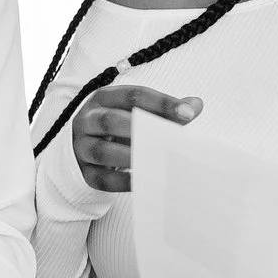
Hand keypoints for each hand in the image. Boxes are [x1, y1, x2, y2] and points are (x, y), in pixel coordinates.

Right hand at [70, 87, 202, 191]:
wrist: (82, 146)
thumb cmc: (117, 126)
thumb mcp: (135, 110)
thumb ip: (164, 109)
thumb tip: (195, 105)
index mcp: (104, 98)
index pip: (133, 95)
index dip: (161, 103)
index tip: (189, 113)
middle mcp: (87, 120)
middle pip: (111, 120)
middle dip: (140, 128)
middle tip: (167, 139)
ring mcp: (81, 146)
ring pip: (103, 151)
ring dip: (130, 157)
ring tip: (156, 161)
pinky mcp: (84, 172)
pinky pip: (102, 179)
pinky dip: (123, 182)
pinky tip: (143, 182)